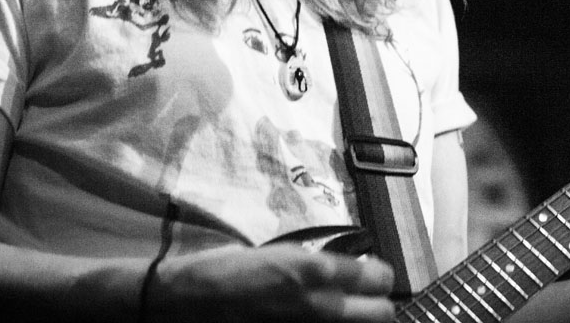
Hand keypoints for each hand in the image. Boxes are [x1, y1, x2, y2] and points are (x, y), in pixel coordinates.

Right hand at [147, 243, 395, 321]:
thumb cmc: (228, 269)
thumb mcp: (278, 253)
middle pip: (383, 313)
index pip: (380, 277)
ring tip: (344, 313)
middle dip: (379, 304)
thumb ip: (317, 263)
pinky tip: (316, 322)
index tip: (373, 275)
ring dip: (358, 321)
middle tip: (365, 299)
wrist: (186, 303)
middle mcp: (320, 304)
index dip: (380, 275)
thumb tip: (348, 269)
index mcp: (314, 270)